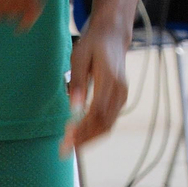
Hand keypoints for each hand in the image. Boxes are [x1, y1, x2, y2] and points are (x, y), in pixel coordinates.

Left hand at [59, 19, 130, 153]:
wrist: (113, 36)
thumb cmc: (92, 45)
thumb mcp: (79, 57)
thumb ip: (77, 82)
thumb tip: (73, 108)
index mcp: (109, 78)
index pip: (97, 111)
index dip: (82, 128)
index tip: (66, 138)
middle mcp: (120, 89)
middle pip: (104, 122)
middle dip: (85, 139)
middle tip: (65, 149)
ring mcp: (123, 94)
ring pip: (109, 125)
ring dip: (90, 138)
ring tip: (71, 146)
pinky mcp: (122, 98)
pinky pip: (111, 120)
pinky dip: (96, 131)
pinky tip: (82, 135)